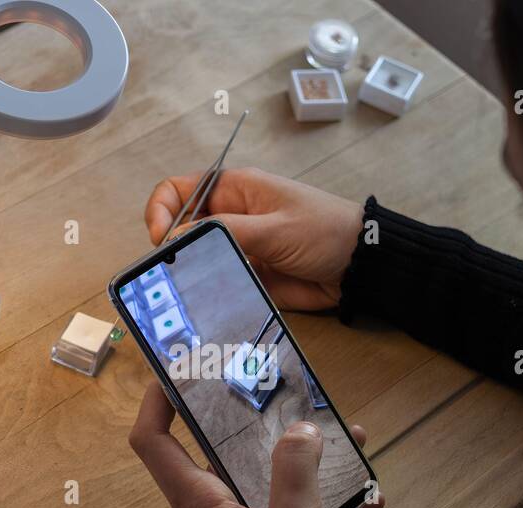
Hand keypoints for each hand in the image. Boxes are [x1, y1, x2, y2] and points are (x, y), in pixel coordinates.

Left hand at [128, 383, 382, 507]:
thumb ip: (297, 467)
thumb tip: (304, 429)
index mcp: (200, 503)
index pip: (154, 442)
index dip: (157, 400)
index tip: (177, 368)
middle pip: (218, 446)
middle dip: (251, 415)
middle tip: (276, 387)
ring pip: (268, 474)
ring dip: (304, 455)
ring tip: (346, 438)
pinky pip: (296, 506)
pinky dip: (327, 497)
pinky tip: (366, 495)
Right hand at [144, 167, 362, 310]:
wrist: (360, 268)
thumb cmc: (326, 231)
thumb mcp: (275, 227)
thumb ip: (226, 231)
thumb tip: (176, 237)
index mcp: (235, 190)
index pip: (179, 189)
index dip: (161, 209)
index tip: (162, 238)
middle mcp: (231, 217)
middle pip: (181, 227)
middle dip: (169, 246)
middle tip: (166, 270)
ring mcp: (238, 248)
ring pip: (196, 257)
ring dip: (187, 271)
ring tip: (181, 290)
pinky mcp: (247, 276)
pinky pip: (216, 281)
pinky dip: (207, 291)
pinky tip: (203, 302)